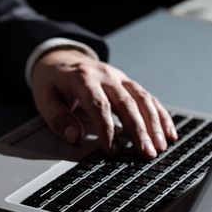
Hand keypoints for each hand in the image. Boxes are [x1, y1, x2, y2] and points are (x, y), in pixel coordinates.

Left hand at [31, 48, 177, 158]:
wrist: (60, 58)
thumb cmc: (52, 82)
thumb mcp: (44, 98)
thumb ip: (58, 118)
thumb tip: (74, 137)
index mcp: (82, 78)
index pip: (98, 105)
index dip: (107, 129)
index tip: (112, 150)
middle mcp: (104, 75)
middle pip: (125, 103)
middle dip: (138, 130)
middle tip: (146, 153)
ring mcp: (118, 77)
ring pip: (141, 99)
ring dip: (154, 124)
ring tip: (160, 147)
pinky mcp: (127, 82)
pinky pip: (148, 97)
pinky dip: (160, 115)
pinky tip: (168, 132)